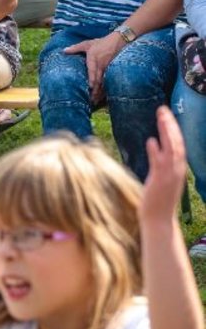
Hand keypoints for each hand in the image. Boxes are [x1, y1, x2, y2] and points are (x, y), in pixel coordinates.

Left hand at [63, 33, 125, 103]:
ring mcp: (108, 69)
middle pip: (99, 80)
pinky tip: (102, 97)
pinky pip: (108, 82)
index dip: (92, 79)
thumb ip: (75, 48)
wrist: (119, 41)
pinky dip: (106, 90)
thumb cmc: (101, 43)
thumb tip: (64, 51)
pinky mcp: (112, 71)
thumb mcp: (87, 44)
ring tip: (95, 102)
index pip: (93, 71)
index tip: (90, 86)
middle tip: (91, 101)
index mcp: (94, 59)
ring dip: (100, 93)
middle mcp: (101, 66)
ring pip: (104, 83)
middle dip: (95, 91)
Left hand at [141, 106, 187, 224]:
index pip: (178, 143)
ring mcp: (170, 175)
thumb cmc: (156, 198)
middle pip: (177, 143)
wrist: (159, 219)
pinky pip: (159, 164)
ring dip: (166, 133)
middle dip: (170, 125)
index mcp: (178, 167)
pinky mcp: (160, 182)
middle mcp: (177, 170)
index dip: (173, 128)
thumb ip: (157, 158)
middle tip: (163, 109)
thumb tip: (152, 142)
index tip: (166, 114)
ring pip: (172, 150)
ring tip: (160, 118)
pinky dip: (156, 152)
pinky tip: (151, 141)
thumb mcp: (158, 174)